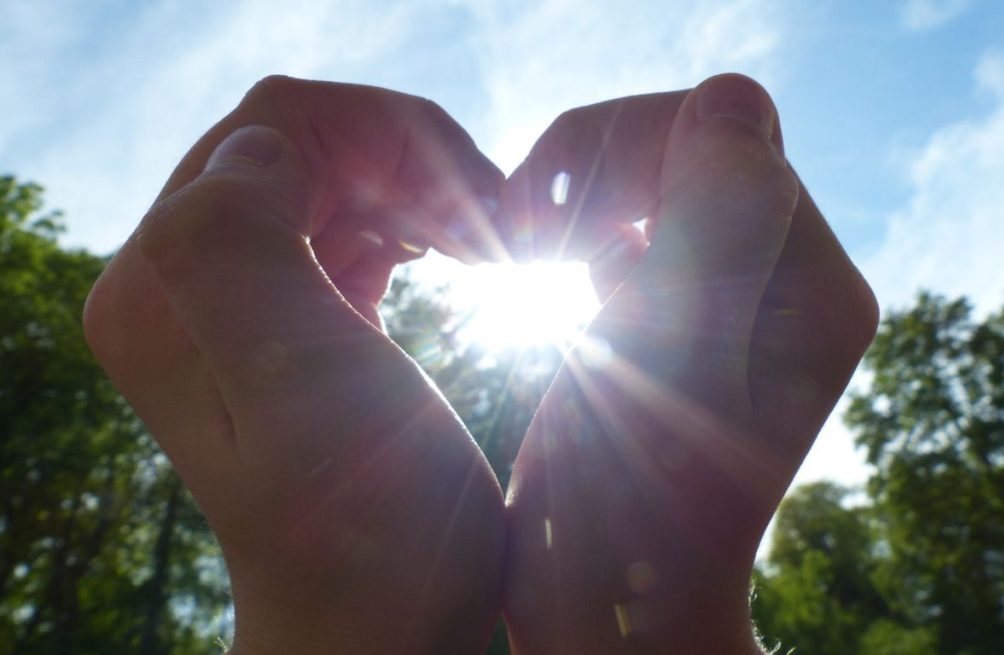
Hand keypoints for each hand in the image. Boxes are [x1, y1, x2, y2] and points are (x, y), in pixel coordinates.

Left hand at [83, 77, 506, 653]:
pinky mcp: (292, 317)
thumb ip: (239, 256)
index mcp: (165, 290)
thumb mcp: (301, 398)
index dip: (387, 140)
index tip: (476, 208)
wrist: (382, 621)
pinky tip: (457, 256)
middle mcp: (181, 285)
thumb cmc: (367, 536)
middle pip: (303, 145)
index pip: (272, 130)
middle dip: (411, 165)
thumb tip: (262, 148)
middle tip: (493, 230)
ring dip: (420, 191)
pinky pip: (347, 223)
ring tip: (486, 247)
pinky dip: (411, 222)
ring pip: (333, 176)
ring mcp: (235, 301)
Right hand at [500, 74, 878, 652]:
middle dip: (592, 170)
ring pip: (654, 170)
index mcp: (810, 284)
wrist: (609, 596)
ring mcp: (735, 290)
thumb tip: (728, 99)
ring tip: (528, 252)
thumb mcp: (671, 361)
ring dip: (576, 192)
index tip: (547, 232)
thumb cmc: (625, 507)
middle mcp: (789, 278)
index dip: (619, 155)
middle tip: (525, 244)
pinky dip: (579, 223)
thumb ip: (719, 223)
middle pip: (689, 142)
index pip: (722, 132)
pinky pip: (634, 214)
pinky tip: (551, 269)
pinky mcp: (683, 305)